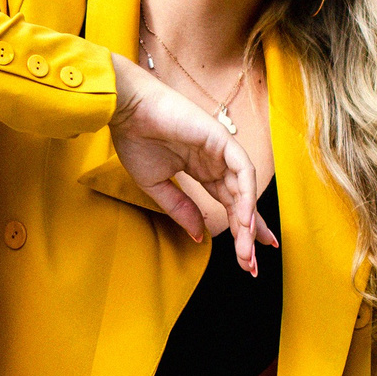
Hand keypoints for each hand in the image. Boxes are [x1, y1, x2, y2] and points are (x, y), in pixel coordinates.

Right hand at [107, 54, 277, 273]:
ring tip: (245, 250)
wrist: (126, 110)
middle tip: (251, 264)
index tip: (247, 257)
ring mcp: (222, 150)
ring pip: (244, 191)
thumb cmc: (135, 140)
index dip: (239, 229)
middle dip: (248, 234)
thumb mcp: (157, 185)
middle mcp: (216, 162)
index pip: (229, 203)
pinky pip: (242, 172)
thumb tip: (200, 236)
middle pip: (241, 202)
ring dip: (247, 223)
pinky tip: (242, 221)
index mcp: (202, 170)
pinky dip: (245, 197)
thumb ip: (181, 208)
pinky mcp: (222, 140)